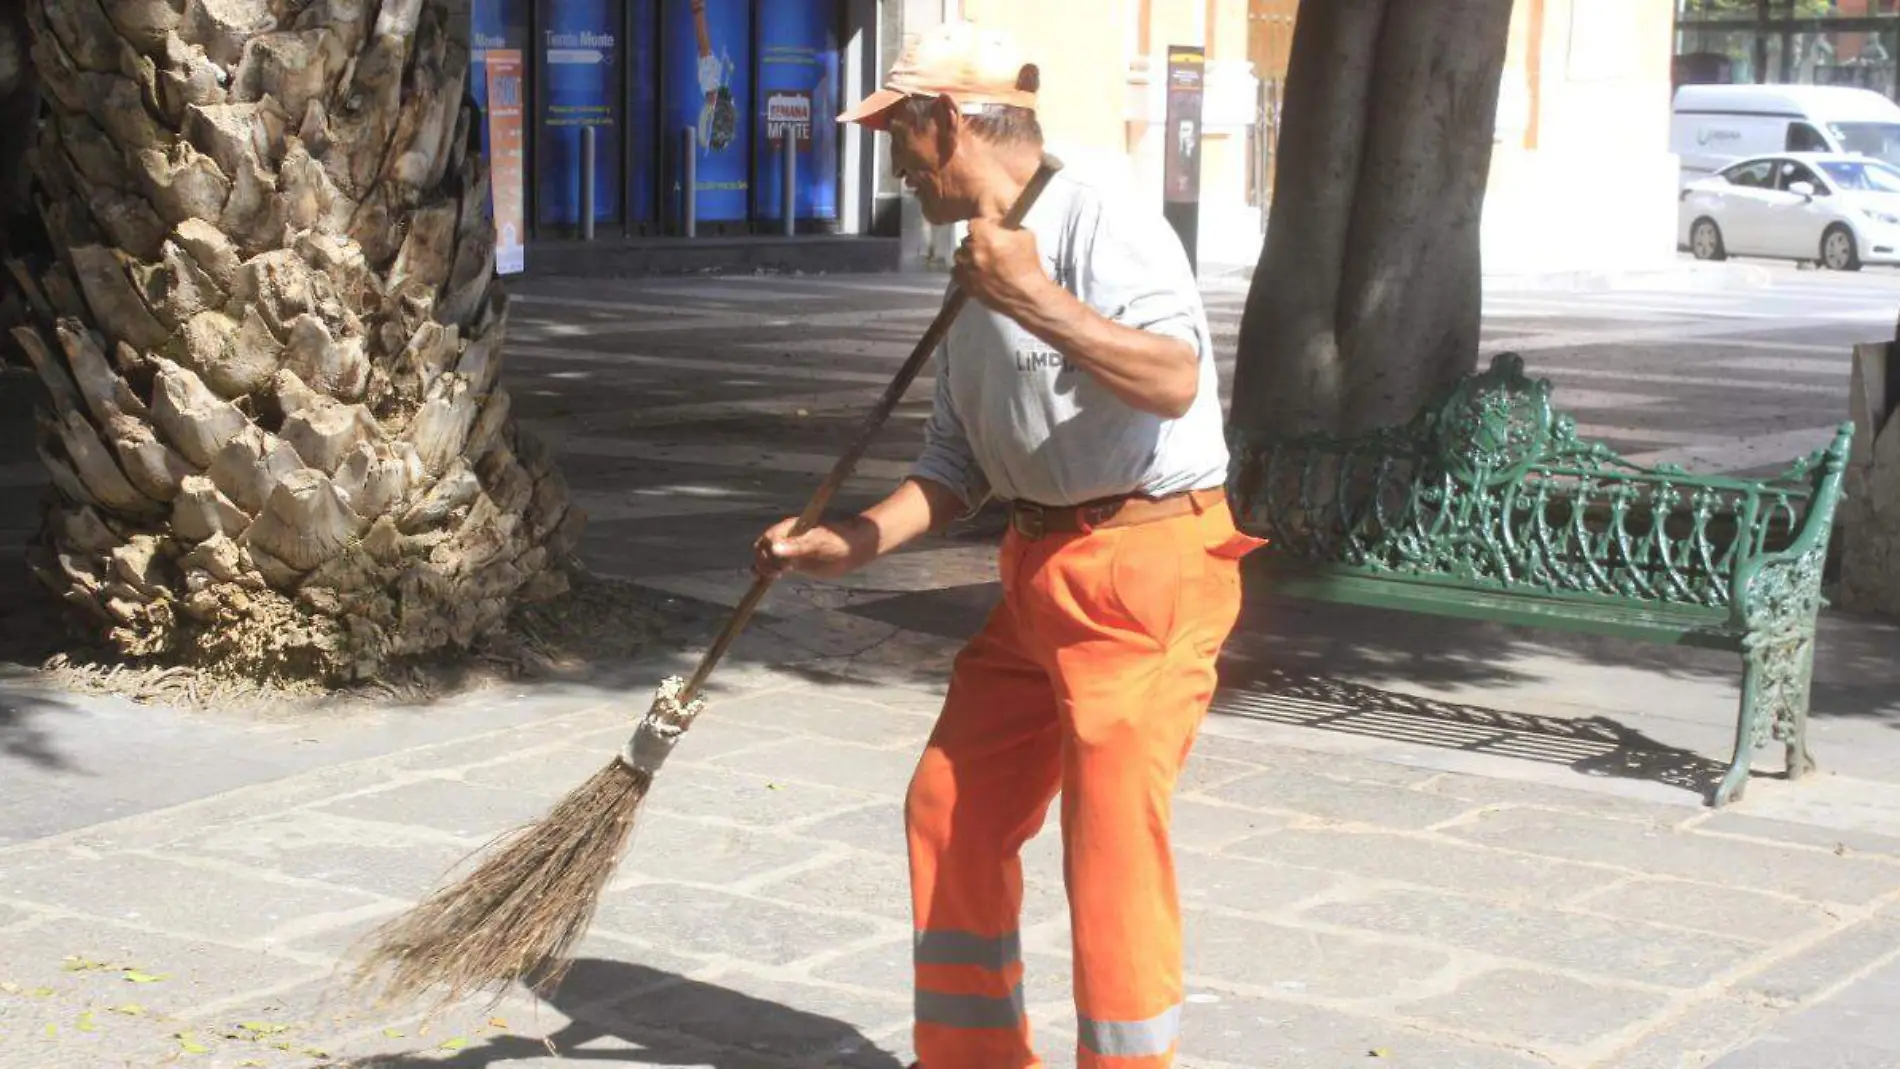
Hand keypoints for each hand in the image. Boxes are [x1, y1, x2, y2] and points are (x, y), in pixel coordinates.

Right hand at [753, 515, 877, 579]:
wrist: (852, 549)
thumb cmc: (838, 542)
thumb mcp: (818, 543)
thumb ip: (797, 546)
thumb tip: (775, 549)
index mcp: (789, 528)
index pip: (768, 538)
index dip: (767, 551)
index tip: (777, 564)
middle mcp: (786, 537)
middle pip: (763, 547)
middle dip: (764, 560)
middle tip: (778, 572)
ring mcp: (789, 549)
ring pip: (766, 556)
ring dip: (764, 566)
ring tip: (776, 575)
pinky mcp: (793, 561)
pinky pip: (774, 565)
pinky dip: (766, 571)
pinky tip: (764, 579)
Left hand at [953, 218, 1049, 314]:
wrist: (1027, 296)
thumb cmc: (1028, 268)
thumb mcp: (1026, 236)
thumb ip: (1010, 225)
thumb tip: (1003, 222)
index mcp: (986, 236)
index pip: (975, 221)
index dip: (984, 224)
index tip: (990, 228)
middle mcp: (973, 252)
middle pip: (967, 239)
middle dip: (977, 240)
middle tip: (990, 245)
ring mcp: (967, 269)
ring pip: (960, 255)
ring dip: (969, 254)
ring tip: (983, 260)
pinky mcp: (966, 284)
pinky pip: (957, 271)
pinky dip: (964, 269)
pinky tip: (977, 271)